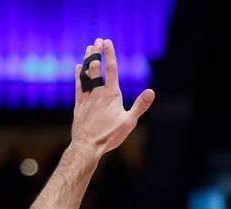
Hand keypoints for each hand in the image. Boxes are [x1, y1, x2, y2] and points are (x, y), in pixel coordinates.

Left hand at [71, 38, 154, 156]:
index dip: (109, 54)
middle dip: (96, 53)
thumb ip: (140, 105)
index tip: (107, 42)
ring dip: (87, 61)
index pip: (111, 69)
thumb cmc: (110, 135)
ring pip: (86, 75)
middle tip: (97, 41)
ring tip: (88, 49)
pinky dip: (79, 75)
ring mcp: (87, 98)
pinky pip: (78, 86)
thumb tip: (152, 91)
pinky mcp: (79, 106)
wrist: (88, 146)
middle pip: (96, 68)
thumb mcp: (130, 122)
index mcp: (111, 95)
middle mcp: (98, 93)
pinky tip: (78, 68)